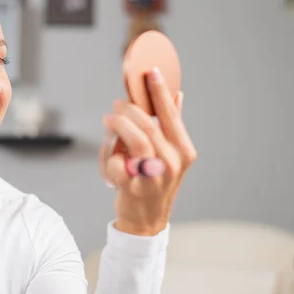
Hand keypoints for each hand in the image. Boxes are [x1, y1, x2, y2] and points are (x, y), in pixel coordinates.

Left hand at [100, 67, 197, 235]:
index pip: (171, 115)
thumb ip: (172, 125)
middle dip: (130, 109)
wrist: (147, 220)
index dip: (160, 92)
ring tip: (109, 119)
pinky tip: (109, 155)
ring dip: (119, 125)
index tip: (150, 73)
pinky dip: (109, 156)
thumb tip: (178, 94)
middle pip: (149, 126)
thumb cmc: (157, 181)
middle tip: (117, 103)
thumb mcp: (171, 155)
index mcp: (184, 151)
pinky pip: (117, 163)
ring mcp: (154, 176)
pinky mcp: (133, 187)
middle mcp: (172, 163)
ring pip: (136, 140)